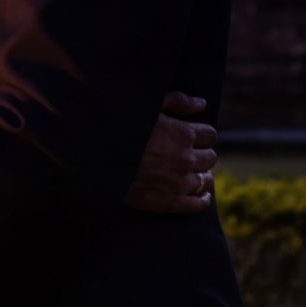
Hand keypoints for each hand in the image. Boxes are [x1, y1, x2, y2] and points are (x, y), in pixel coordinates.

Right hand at [126, 91, 216, 214]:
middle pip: (210, 157)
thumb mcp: (148, 106)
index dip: (202, 134)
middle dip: (202, 153)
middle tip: (190, 153)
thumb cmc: (119, 128)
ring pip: (206, 180)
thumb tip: (202, 104)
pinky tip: (202, 195)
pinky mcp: (169, 203)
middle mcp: (186, 159)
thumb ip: (177, 101)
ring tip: (194, 172)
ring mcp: (179, 183)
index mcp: (182, 134)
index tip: (193, 136)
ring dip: (202, 175)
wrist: (95, 159)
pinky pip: (197, 204)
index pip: (210, 135)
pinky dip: (202, 199)